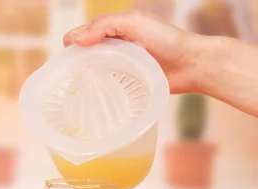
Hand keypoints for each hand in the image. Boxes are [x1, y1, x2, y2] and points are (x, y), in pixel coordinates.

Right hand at [63, 10, 203, 93]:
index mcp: (117, 28)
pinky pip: (112, 86)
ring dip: (88, 76)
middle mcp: (119, 46)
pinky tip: (95, 95)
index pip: (87, 32)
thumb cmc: (167, 39)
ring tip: (77, 86)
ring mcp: (125, 66)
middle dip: (77, 60)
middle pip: (90, 52)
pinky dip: (102, 89)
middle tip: (68, 72)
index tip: (65, 54)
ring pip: (99, 70)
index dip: (74, 41)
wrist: (192, 64)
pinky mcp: (132, 83)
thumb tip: (78, 39)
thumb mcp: (135, 23)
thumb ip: (106, 26)